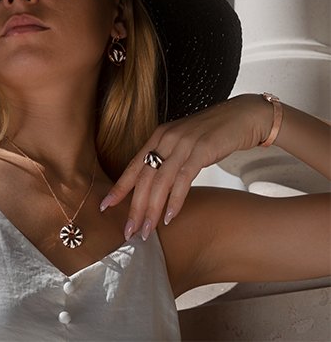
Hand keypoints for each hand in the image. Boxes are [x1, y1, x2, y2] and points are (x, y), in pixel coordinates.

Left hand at [99, 94, 272, 239]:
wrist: (241, 116)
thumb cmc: (212, 133)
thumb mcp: (183, 143)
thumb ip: (167, 159)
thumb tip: (154, 188)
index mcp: (158, 137)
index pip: (133, 166)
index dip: (119, 188)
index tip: (105, 207)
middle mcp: (166, 138)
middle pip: (143, 177)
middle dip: (134, 207)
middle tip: (129, 231)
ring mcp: (183, 143)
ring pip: (160, 181)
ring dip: (151, 209)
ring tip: (147, 231)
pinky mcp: (202, 150)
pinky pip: (183, 179)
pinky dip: (175, 200)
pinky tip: (170, 217)